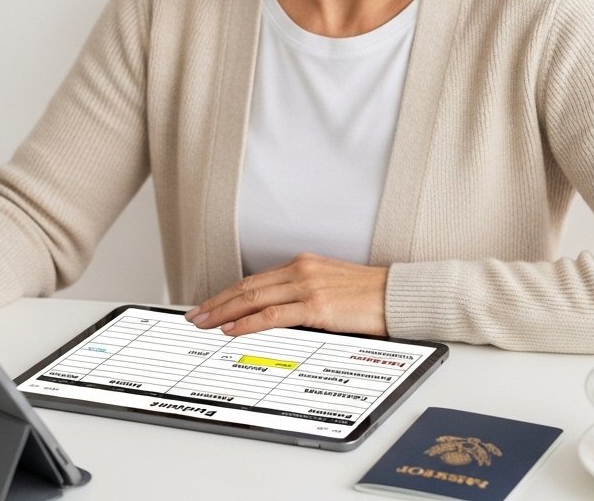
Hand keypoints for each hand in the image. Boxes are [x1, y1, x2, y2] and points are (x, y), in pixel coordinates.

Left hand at [184, 253, 388, 336]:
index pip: (255, 279)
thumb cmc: (370, 295)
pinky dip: (248, 323)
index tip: (210, 305)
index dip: (228, 293)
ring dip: (224, 313)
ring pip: (254, 298)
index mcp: (303, 264)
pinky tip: (233, 330)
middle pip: (247, 287)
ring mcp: (308, 287)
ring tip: (205, 324)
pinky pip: (273, 315)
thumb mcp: (331, 286)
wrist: (398, 295)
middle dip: (217, 303)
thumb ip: (304, 295)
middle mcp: (301, 270)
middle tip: (195, 316)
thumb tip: (277, 314)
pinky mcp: (317, 307)